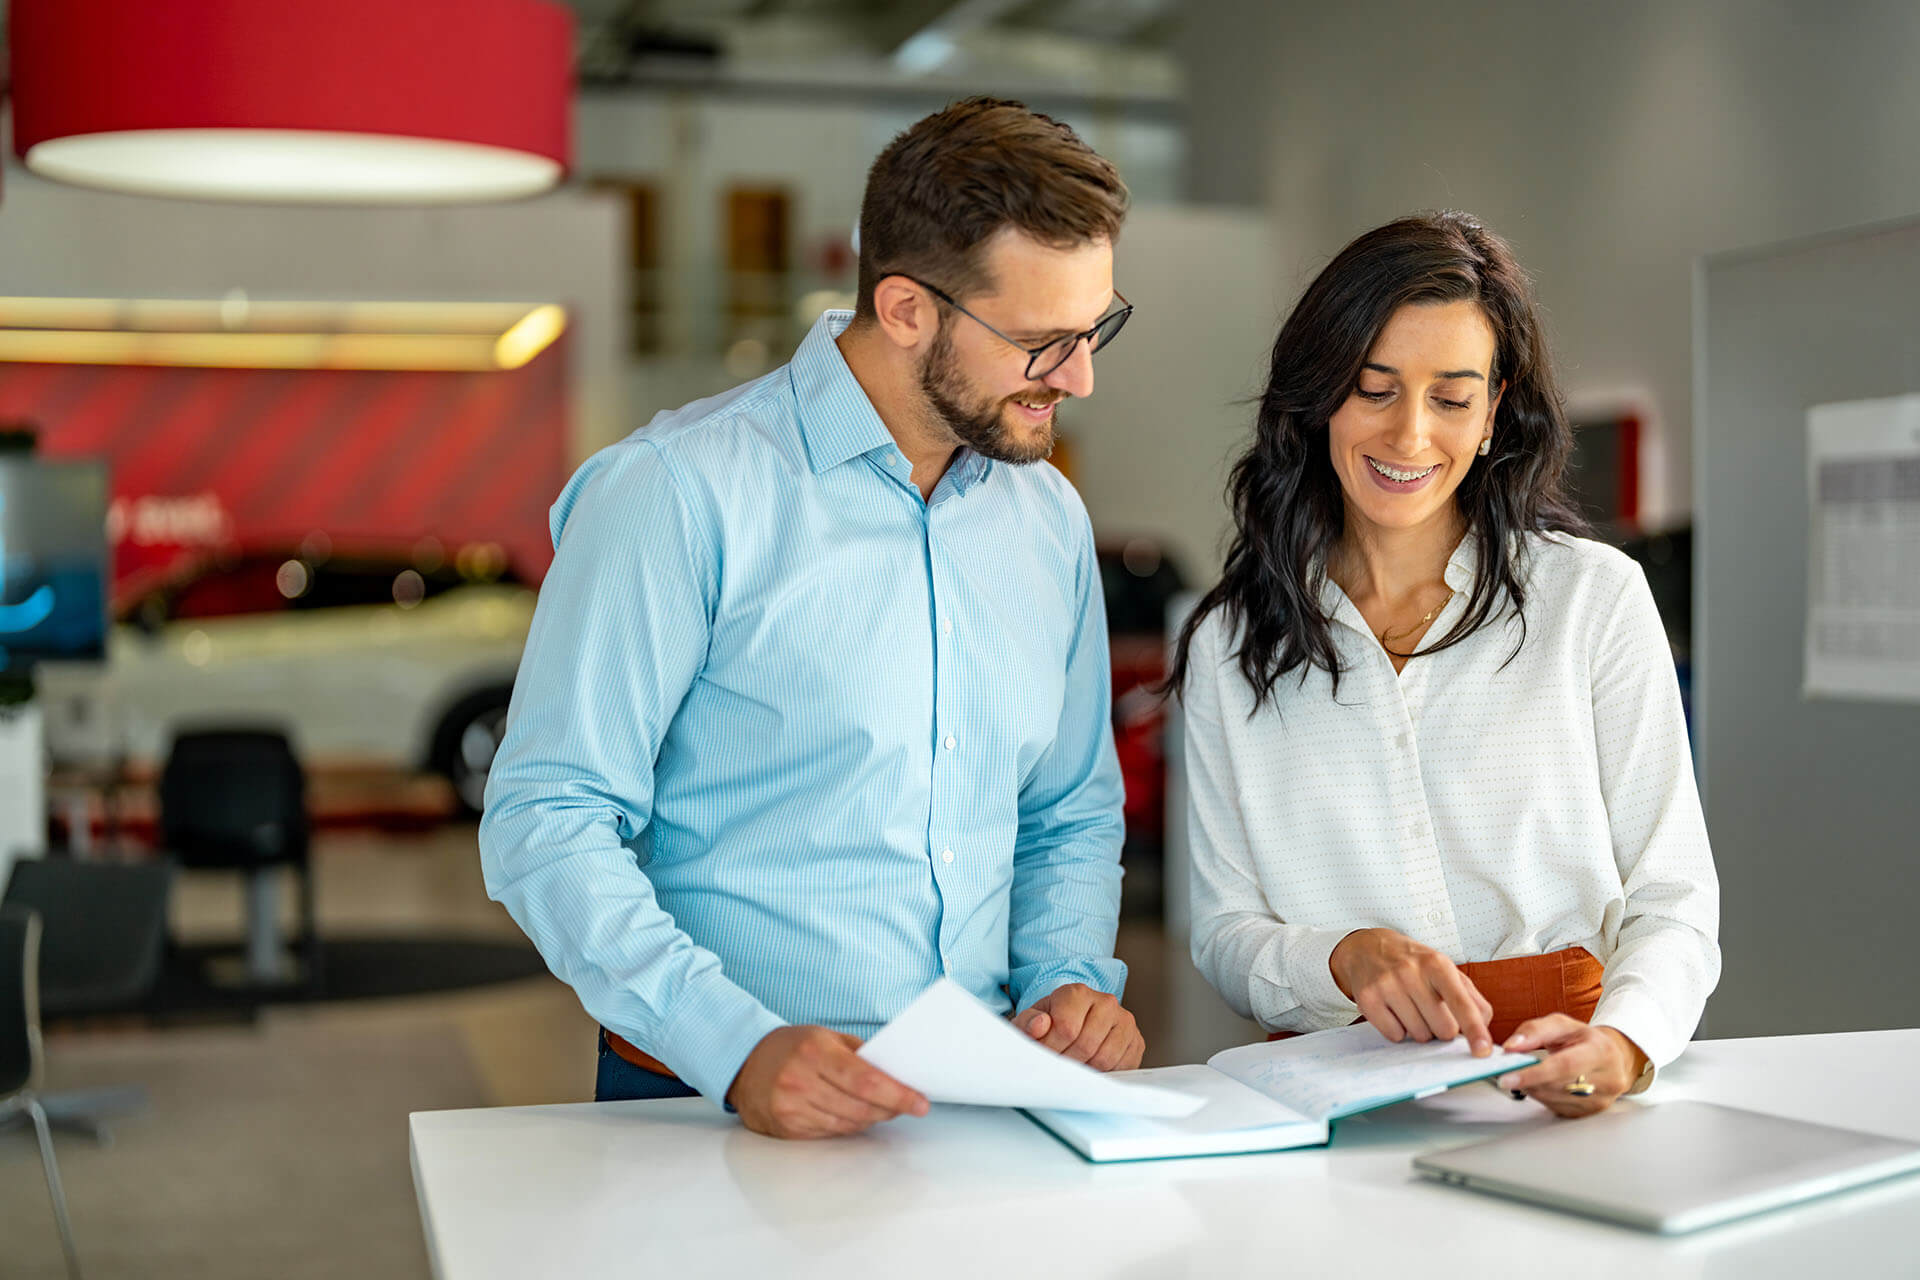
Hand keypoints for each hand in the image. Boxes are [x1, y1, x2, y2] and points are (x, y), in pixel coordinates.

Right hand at [726, 1025, 928, 1139]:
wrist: (744, 1064)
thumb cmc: (791, 1047)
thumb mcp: (825, 1036)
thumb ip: (859, 1054)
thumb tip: (897, 1076)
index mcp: (815, 1051)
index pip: (866, 1080)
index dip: (897, 1095)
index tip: (920, 1103)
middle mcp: (800, 1080)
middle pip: (860, 1107)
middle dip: (889, 1109)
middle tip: (906, 1105)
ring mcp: (791, 1108)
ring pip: (847, 1125)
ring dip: (871, 1119)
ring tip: (881, 1109)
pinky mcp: (786, 1129)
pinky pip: (829, 1134)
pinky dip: (848, 1127)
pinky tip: (853, 1116)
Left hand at [1013, 983, 1144, 1071]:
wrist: (1075, 1025)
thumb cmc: (1052, 1023)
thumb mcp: (1032, 1020)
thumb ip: (1028, 1022)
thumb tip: (1040, 1025)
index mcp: (1078, 993)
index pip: (1066, 1028)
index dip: (1051, 1048)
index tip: (1043, 1054)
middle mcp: (1106, 1002)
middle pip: (1086, 1045)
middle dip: (1067, 1062)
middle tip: (1057, 1065)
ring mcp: (1125, 1021)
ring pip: (1105, 1059)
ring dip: (1085, 1069)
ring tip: (1073, 1065)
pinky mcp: (1136, 1041)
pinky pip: (1121, 1067)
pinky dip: (1104, 1073)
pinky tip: (1091, 1066)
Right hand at [1328, 928, 1494, 1054]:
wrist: (1367, 948)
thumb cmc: (1414, 963)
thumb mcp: (1445, 970)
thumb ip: (1471, 998)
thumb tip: (1483, 1029)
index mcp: (1437, 964)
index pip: (1461, 1003)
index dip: (1474, 1029)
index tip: (1483, 1051)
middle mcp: (1411, 972)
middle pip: (1443, 1029)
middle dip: (1442, 1029)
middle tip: (1432, 1011)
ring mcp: (1387, 985)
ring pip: (1419, 1035)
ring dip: (1420, 1030)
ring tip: (1411, 1008)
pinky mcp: (1368, 999)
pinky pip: (1395, 1036)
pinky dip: (1398, 1030)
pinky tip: (1394, 1011)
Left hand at [1496, 1016, 1647, 1117]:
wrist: (1612, 1058)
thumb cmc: (1584, 1040)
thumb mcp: (1562, 1025)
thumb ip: (1534, 1031)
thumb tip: (1512, 1047)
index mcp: (1601, 1052)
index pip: (1565, 1066)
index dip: (1534, 1073)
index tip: (1508, 1078)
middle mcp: (1607, 1079)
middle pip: (1558, 1086)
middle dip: (1528, 1081)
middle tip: (1505, 1076)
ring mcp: (1601, 1100)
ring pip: (1555, 1100)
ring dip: (1532, 1089)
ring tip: (1524, 1075)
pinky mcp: (1590, 1113)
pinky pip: (1557, 1108)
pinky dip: (1542, 1096)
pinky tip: (1539, 1084)